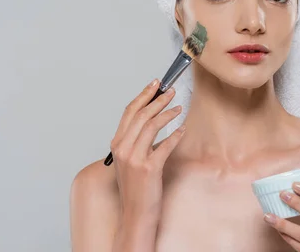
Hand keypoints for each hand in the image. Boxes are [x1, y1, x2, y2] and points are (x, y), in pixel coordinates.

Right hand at [109, 78, 185, 221]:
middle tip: (170, 92)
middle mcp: (123, 149)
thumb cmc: (134, 188)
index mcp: (117, 144)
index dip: (143, 95)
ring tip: (178, 108)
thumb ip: (134, 142)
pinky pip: (165, 145)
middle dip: (157, 100)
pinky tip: (182, 129)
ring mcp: (135, 159)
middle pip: (141, 115)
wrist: (135, 214)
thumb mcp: (128, 161)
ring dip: (167, 114)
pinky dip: (175, 135)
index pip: (129, 112)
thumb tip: (151, 121)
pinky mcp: (149, 168)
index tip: (155, 84)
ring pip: (151, 126)